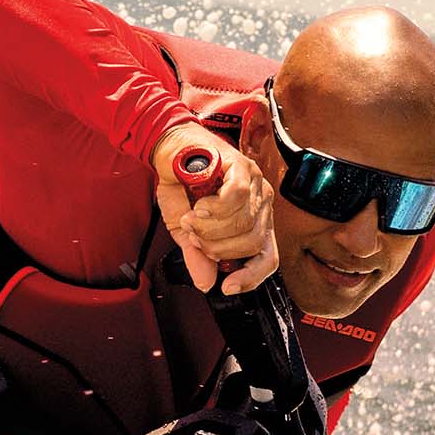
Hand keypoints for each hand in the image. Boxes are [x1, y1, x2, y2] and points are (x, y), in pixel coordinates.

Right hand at [152, 122, 273, 294]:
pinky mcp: (242, 166)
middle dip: (218, 248)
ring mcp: (255, 183)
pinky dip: (214, 208)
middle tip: (195, 238)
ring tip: (192, 220)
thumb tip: (206, 283)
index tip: (228, 286)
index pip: (267, 256)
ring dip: (210, 229)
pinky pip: (237, 198)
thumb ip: (198, 254)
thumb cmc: (180, 184)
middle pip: (252, 243)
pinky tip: (200, 206)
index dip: (252, 276)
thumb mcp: (186, 229)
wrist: (167, 148)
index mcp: (254, 220)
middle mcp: (260, 202)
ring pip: (243, 223)